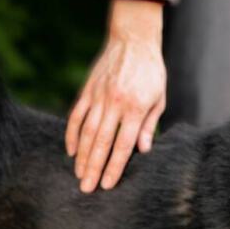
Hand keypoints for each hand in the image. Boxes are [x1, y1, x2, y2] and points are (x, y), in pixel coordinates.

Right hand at [66, 0, 165, 191]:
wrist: (133, 39)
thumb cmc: (150, 71)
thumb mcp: (158, 98)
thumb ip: (149, 125)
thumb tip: (143, 151)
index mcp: (135, 108)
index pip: (123, 145)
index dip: (114, 167)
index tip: (106, 185)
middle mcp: (115, 104)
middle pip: (101, 143)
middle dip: (93, 168)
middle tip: (86, 189)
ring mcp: (98, 97)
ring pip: (87, 132)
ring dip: (82, 156)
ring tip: (78, 175)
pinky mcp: (87, 90)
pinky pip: (76, 116)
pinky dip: (72, 134)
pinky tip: (71, 151)